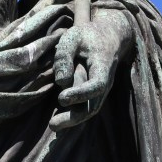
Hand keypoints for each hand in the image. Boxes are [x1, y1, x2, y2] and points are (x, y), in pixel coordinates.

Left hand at [49, 8, 133, 130]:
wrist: (108, 37)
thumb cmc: (88, 35)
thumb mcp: (74, 36)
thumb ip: (64, 56)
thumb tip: (61, 82)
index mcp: (103, 67)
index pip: (96, 85)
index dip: (80, 94)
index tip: (61, 97)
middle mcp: (105, 83)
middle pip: (93, 106)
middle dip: (74, 117)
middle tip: (53, 124)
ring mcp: (100, 90)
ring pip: (89, 110)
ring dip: (72, 119)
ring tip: (53, 125)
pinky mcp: (93, 93)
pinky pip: (85, 107)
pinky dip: (74, 115)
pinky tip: (58, 121)